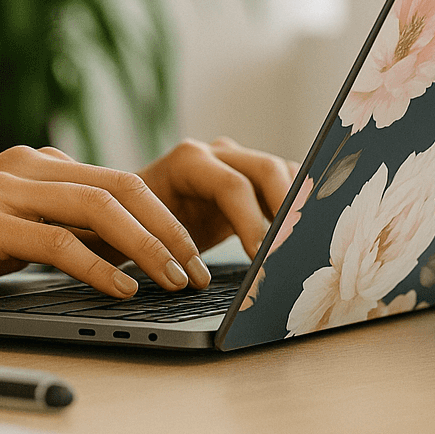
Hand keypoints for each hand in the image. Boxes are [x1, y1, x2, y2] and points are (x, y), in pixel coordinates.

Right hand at [0, 146, 208, 297]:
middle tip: (197, 270)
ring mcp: (4, 191)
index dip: (162, 217)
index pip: (119, 182)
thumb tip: (101, 249)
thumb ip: (43, 224)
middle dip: (169, 230)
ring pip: (100, 210)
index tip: (189, 254)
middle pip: (123, 188)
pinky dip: (100, 267)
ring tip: (174, 281)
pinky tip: (123, 290)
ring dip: (148, 249)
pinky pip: (59, 242)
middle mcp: (25, 168)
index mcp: (33, 165)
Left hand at [136, 138, 300, 257]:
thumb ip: (172, 248)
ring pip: (283, 172)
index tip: (261, 256)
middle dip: (285, 210)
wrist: (133, 212)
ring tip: (301, 242)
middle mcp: (216, 154)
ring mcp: (237, 161)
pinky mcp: (251, 177)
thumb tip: (196, 280)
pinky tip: (299, 233)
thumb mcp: (147, 234)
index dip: (251, 222)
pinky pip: (285, 182)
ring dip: (297, 205)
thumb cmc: (135, 224)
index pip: (232, 186)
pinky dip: (297, 204)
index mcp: (188, 161)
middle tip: (290, 248)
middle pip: (266, 171)